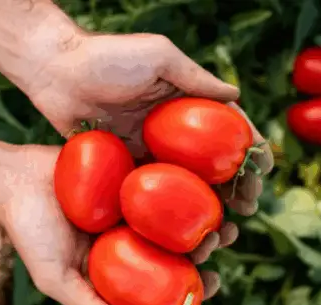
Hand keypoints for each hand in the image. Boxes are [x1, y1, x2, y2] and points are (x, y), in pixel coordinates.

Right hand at [2, 145, 223, 304]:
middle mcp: (132, 233)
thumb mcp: (54, 277)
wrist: (10, 180)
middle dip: (206, 245)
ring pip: (178, 209)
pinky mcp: (130, 168)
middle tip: (218, 240)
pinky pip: (163, 173)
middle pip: (178, 243)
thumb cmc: (29, 232)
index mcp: (121, 262)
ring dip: (204, 212)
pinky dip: (186, 177)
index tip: (210, 284)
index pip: (162, 279)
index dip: (190, 284)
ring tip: (223, 213)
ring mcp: (134, 200)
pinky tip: (207, 177)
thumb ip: (88, 304)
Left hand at [25, 32, 273, 254]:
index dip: (250, 148)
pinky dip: (169, 213)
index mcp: (186, 102)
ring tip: (224, 227)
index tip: (266, 168)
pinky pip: (152, 194)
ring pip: (187, 185)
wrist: (54, 71)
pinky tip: (182, 231)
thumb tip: (236, 97)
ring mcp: (149, 150)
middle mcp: (172, 130)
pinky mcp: (124, 167)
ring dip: (209, 206)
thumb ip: (194, 77)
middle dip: (237, 185)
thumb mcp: (158, 57)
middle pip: (213, 163)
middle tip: (249, 208)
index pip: (228, 128)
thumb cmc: (107, 56)